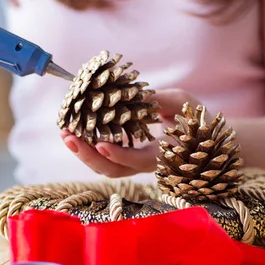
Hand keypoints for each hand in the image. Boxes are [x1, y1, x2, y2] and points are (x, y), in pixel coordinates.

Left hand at [60, 89, 204, 176]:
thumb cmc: (194, 118)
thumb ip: (160, 100)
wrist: (199, 135)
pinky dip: (87, 147)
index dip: (120, 155)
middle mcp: (145, 164)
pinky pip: (103, 157)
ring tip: (65, 134)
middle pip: (113, 169)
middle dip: (88, 156)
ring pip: (104, 166)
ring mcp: (133, 163)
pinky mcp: (125, 156)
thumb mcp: (182, 102)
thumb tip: (136, 95)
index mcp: (163, 155)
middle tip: (68, 138)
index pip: (138, 161)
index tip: (101, 145)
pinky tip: (73, 132)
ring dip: (82, 152)